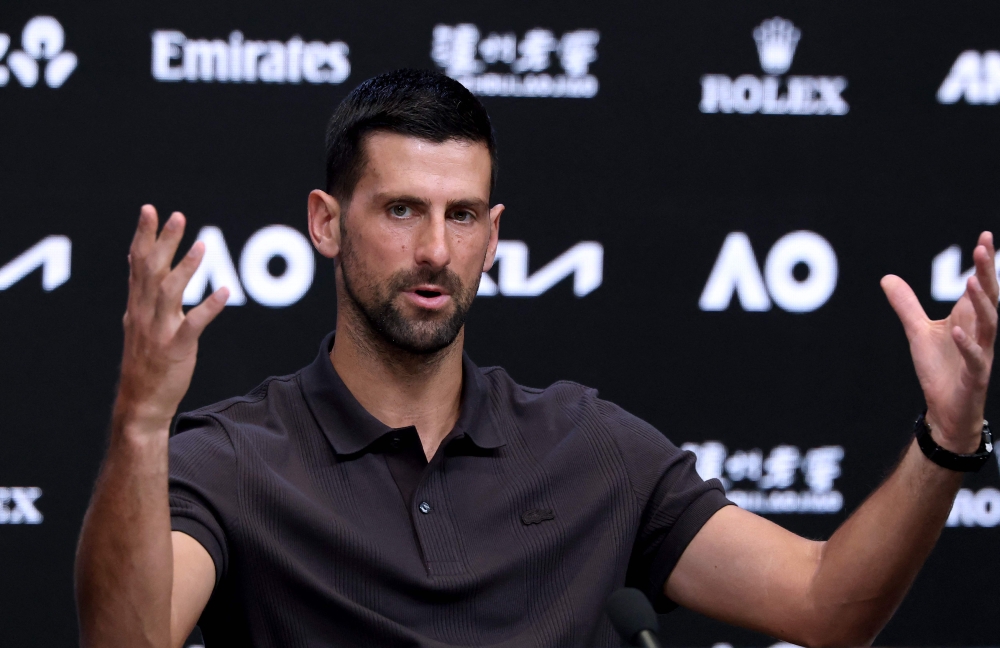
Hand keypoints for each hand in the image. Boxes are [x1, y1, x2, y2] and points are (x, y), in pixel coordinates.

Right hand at [115, 205, 227, 431]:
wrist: (142, 402)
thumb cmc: (145, 361)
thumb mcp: (137, 324)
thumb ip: (141, 294)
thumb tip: (137, 265)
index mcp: (136, 306)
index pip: (138, 263)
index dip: (144, 236)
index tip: (150, 210)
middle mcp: (144, 314)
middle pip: (152, 270)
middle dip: (164, 242)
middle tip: (176, 216)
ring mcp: (159, 331)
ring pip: (170, 293)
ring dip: (187, 268)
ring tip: (203, 245)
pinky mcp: (176, 348)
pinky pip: (194, 325)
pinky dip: (209, 308)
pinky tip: (225, 292)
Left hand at [882, 232, 997, 452]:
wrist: (946, 410)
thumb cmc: (940, 369)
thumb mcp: (917, 331)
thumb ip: (906, 305)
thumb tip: (887, 278)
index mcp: (969, 319)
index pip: (980, 286)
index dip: (983, 264)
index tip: (984, 237)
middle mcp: (979, 332)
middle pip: (988, 298)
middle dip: (987, 273)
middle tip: (983, 248)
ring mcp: (980, 353)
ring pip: (989, 324)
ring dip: (982, 303)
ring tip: (972, 281)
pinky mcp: (975, 375)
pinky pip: (975, 357)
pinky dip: (967, 344)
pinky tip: (957, 330)